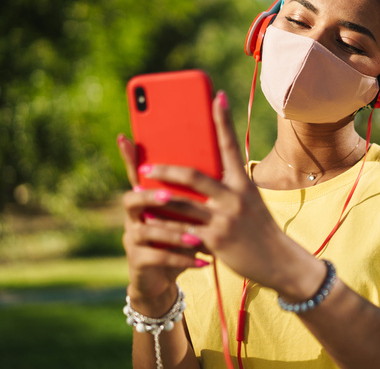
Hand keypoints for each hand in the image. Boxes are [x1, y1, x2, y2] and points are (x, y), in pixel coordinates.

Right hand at [117, 135, 206, 312]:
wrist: (165, 276)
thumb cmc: (181, 237)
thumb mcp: (188, 214)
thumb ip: (195, 193)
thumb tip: (222, 167)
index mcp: (148, 198)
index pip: (137, 173)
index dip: (128, 157)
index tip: (124, 136)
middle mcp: (135, 216)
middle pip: (132, 199)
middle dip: (150, 196)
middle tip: (168, 196)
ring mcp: (133, 239)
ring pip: (146, 230)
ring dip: (172, 233)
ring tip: (197, 238)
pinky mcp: (138, 261)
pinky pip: (157, 258)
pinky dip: (181, 258)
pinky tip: (203, 262)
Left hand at [125, 91, 322, 297]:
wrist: (279, 261)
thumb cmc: (259, 230)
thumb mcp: (249, 203)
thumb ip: (227, 189)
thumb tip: (196, 177)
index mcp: (243, 183)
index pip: (231, 146)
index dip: (223, 120)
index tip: (217, 96)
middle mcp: (235, 197)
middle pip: (193, 175)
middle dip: (165, 169)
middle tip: (145, 167)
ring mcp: (225, 218)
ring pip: (182, 203)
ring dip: (156, 197)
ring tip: (138, 192)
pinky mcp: (216, 240)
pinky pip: (182, 231)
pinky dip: (164, 227)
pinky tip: (149, 224)